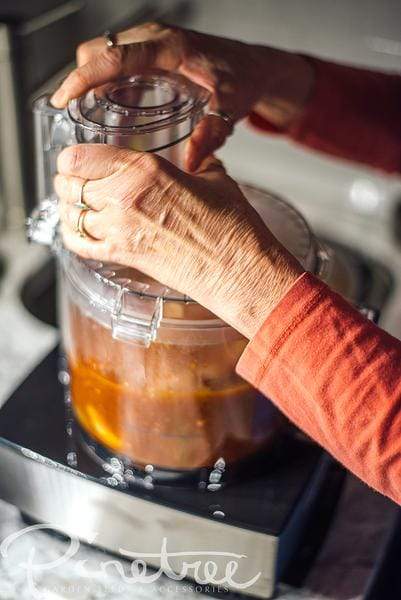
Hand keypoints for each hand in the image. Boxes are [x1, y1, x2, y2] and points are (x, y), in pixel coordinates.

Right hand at [51, 22, 313, 170]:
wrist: (255, 67)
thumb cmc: (243, 80)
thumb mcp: (229, 108)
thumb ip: (211, 134)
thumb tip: (190, 162)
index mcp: (170, 47)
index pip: (114, 57)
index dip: (84, 77)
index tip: (64, 98)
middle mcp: (155, 39)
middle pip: (99, 51)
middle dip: (81, 79)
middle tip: (74, 114)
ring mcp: (152, 43)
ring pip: (104, 54)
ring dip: (92, 80)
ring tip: (89, 115)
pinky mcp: (152, 52)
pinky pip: (117, 61)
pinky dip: (106, 80)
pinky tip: (111, 108)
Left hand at [55, 144, 303, 337]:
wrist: (237, 268)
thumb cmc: (232, 225)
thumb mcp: (214, 177)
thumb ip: (196, 162)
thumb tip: (195, 158)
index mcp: (145, 169)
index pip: (80, 156)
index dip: (71, 157)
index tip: (76, 159)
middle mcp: (125, 197)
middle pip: (68, 184)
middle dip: (67, 181)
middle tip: (73, 180)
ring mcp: (119, 230)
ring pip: (69, 214)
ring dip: (69, 208)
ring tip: (76, 204)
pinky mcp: (122, 257)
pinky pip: (78, 244)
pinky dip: (72, 235)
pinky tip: (78, 229)